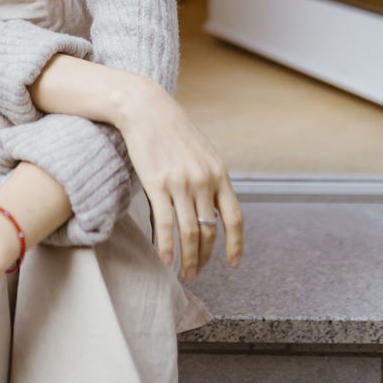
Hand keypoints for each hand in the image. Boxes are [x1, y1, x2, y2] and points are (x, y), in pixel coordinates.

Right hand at [112, 76, 243, 280]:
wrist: (146, 109)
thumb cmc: (172, 131)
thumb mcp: (202, 153)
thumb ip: (211, 179)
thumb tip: (214, 210)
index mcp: (219, 174)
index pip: (234, 218)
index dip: (236, 244)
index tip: (233, 263)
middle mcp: (204, 181)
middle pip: (210, 230)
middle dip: (206, 256)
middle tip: (198, 272)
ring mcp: (181, 183)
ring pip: (189, 232)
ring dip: (188, 258)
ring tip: (185, 273)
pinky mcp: (157, 184)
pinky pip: (166, 224)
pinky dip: (166, 246)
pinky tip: (165, 259)